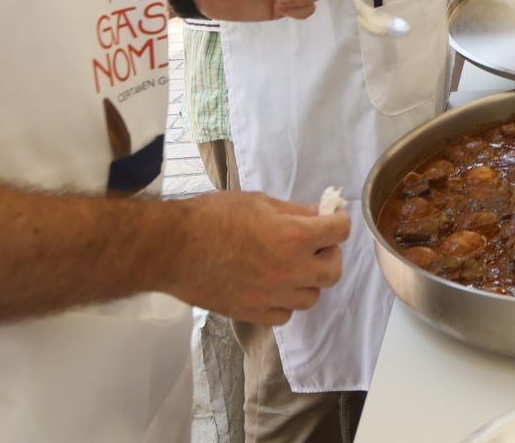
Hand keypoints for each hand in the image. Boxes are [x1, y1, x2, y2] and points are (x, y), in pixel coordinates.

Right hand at [167, 191, 349, 324]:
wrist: (174, 248)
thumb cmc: (212, 218)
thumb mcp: (259, 201)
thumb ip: (294, 212)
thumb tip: (317, 214)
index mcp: (295, 236)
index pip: (340, 231)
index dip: (338, 221)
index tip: (332, 217)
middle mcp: (291, 269)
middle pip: (333, 270)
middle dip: (329, 254)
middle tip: (315, 244)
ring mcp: (273, 295)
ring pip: (312, 297)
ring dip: (309, 280)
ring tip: (292, 266)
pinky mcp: (253, 313)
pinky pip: (285, 314)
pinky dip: (286, 302)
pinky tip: (274, 287)